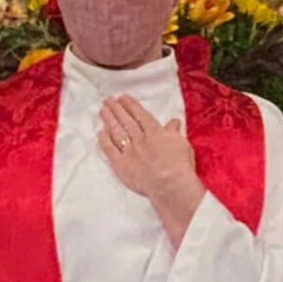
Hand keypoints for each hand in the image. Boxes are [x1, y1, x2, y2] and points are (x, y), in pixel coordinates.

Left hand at [98, 95, 204, 244]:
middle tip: (108, 100)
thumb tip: (173, 122)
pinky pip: (110, 150)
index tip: (123, 97)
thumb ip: (174, 132)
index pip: (140, 115)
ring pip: (117, 132)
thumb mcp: (182, 144)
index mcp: (155, 133)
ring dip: (109, 120)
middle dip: (116, 109)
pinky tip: (100, 133)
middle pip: (126, 121)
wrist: (170, 184)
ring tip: (102, 111)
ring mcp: (129, 151)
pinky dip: (104, 141)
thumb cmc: (179, 166)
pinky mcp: (121, 165)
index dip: (131, 105)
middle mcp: (140, 139)